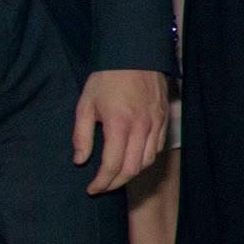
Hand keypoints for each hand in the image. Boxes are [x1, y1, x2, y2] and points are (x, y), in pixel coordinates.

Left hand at [72, 68, 167, 193]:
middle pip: (132, 168)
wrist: (135, 55)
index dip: (101, 182)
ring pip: (147, 160)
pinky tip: (133, 158)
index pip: (112, 165)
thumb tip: (80, 160)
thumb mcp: (85, 105)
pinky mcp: (164, 118)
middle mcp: (141, 127)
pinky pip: (157, 147)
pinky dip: (145, 158)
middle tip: (103, 186)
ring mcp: (156, 123)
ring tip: (117, 175)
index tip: (92, 189)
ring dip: (131, 173)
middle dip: (116, 183)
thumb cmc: (107, 79)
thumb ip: (81, 136)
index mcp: (119, 125)